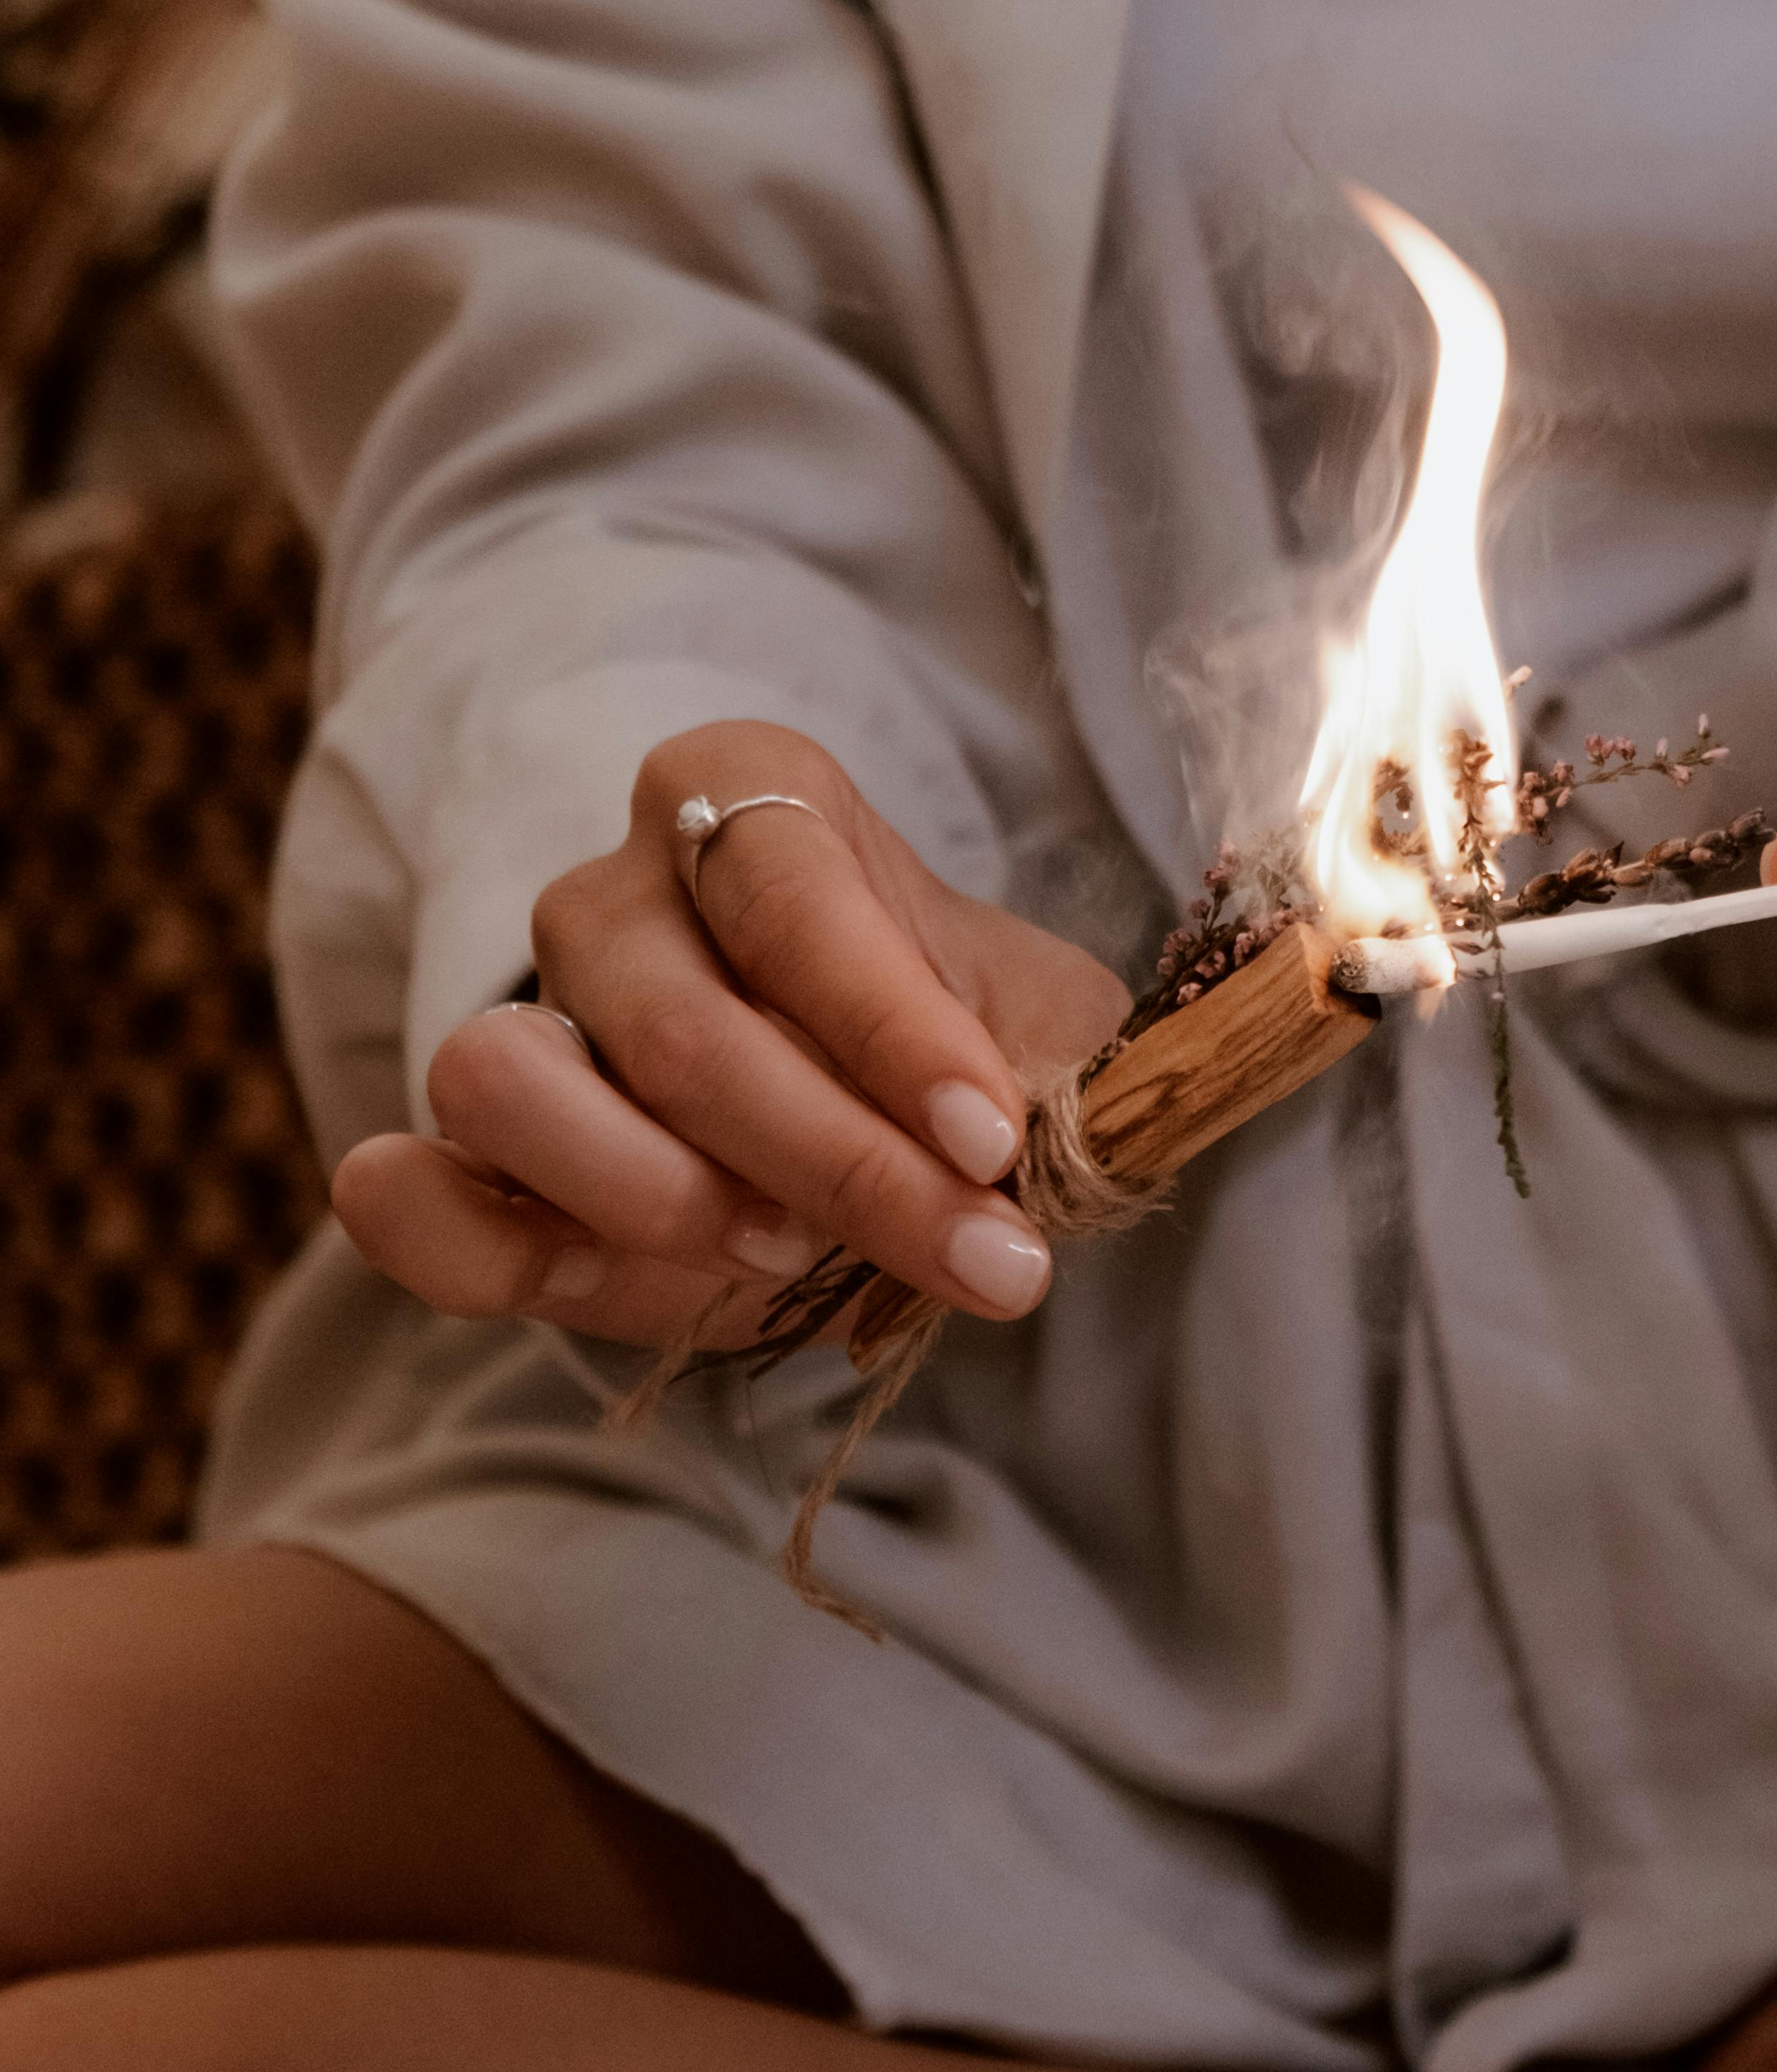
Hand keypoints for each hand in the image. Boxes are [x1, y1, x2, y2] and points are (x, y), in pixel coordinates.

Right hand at [332, 725, 1128, 1348]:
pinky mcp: (473, 1162)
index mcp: (753, 799)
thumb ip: (1059, 1067)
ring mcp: (525, 1021)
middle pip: (681, 1026)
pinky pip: (406, 1195)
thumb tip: (1075, 1134)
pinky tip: (570, 1272)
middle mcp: (618, 892)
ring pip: (510, 1084)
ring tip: (788, 1254)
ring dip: (660, 1198)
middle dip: (840, 1166)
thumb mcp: (1041, 1026)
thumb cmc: (958, 1050)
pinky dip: (449, 1239)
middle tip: (977, 1256)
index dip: (890, 1028)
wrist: (881, 1129)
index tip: (990, 1142)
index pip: (794, 894)